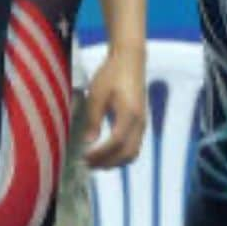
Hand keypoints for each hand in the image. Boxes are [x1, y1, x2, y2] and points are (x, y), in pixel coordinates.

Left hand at [82, 44, 146, 168]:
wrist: (129, 60)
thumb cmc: (111, 74)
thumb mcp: (97, 95)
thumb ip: (93, 119)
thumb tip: (88, 142)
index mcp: (129, 113)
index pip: (116, 142)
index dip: (100, 153)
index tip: (84, 157)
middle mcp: (140, 121)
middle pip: (127, 153)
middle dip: (107, 162)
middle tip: (87, 165)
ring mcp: (142, 123)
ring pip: (133, 152)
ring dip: (115, 161)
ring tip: (96, 162)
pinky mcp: (141, 122)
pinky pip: (134, 146)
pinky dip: (121, 154)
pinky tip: (106, 152)